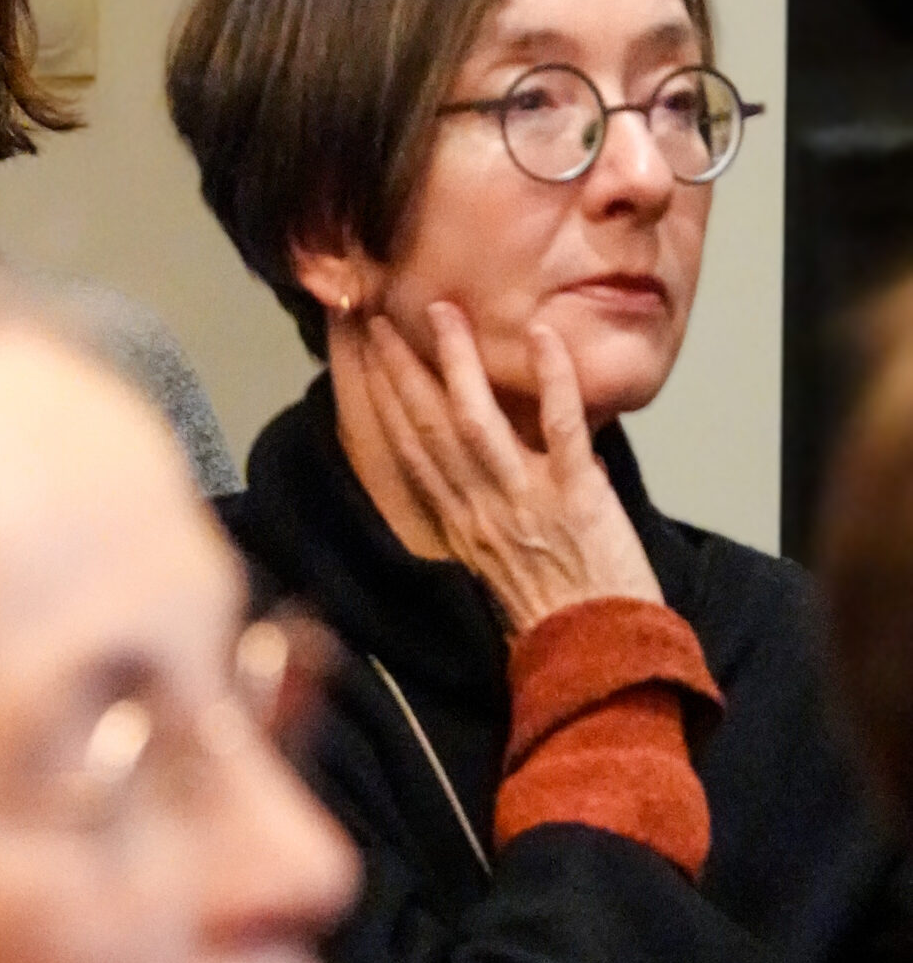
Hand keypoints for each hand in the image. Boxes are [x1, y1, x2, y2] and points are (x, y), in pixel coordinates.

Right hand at [359, 302, 661, 632]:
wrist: (599, 652)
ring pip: (475, 421)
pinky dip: (552, 380)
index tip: (363, 355)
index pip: (408, 451)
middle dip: (399, 368)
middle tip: (379, 315)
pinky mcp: (575, 496)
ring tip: (443, 310)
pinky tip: (543, 336)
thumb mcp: (500, 560)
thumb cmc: (558, 610)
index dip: (380, 400)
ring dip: (457, 361)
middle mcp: (479, 508)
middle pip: (426, 427)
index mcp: (460, 522)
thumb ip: (486, 509)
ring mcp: (524, 500)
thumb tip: (488, 462)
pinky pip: (560, 428)